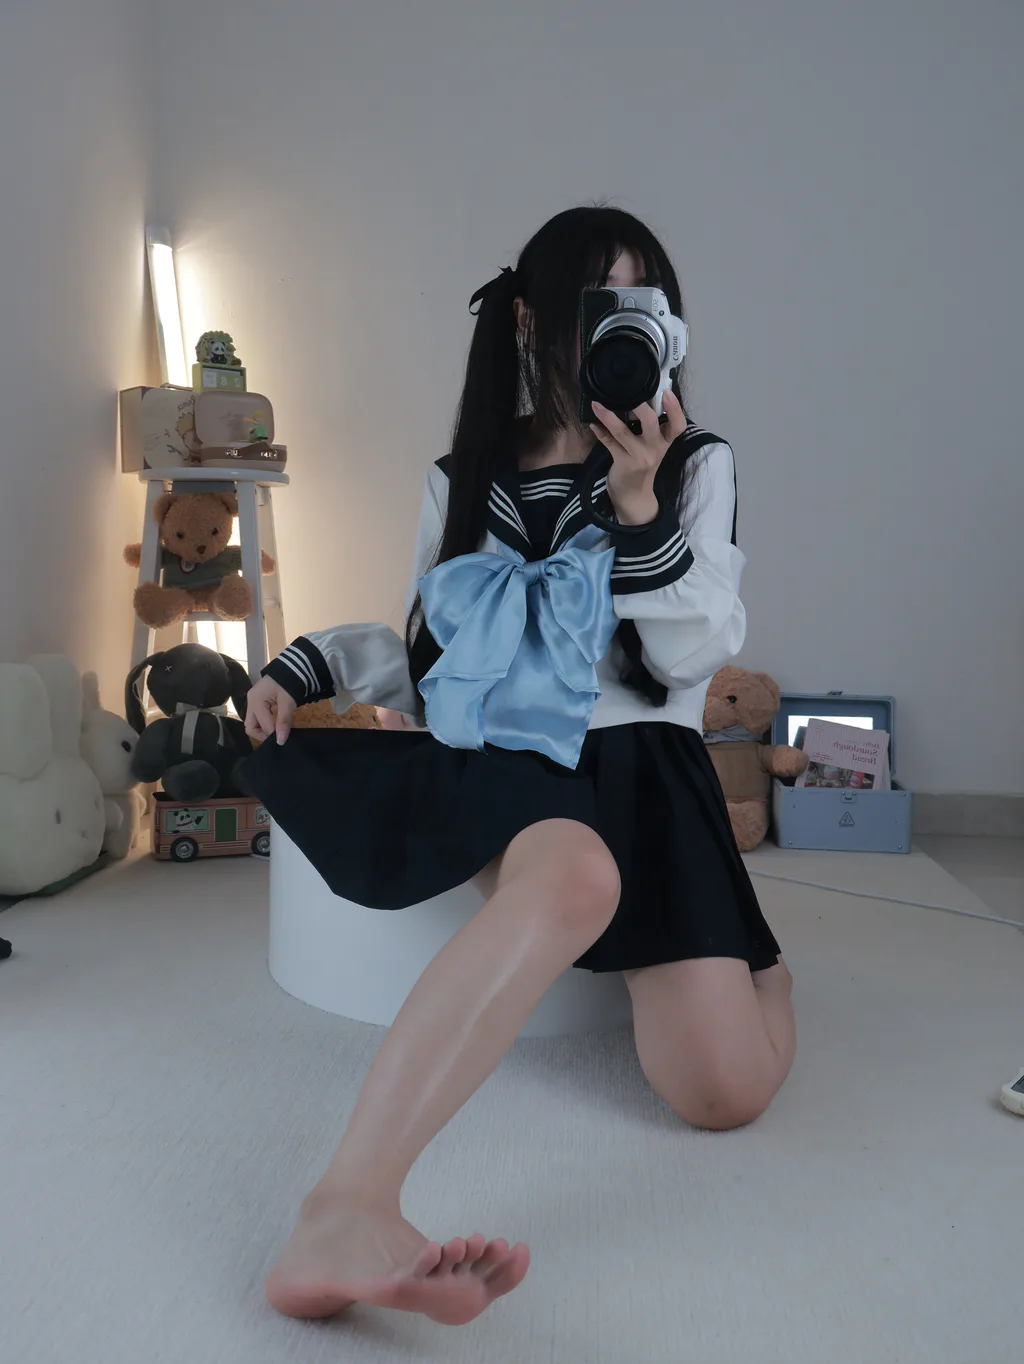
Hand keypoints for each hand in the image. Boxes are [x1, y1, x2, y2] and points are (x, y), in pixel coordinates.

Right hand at [244, 675, 296, 744]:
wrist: (292, 667)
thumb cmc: (290, 682)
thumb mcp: (288, 702)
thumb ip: (284, 721)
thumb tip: (281, 741)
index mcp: (256, 701)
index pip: (262, 725)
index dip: (273, 735)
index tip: (284, 740)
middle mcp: (250, 702)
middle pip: (250, 726)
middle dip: (262, 735)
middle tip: (277, 739)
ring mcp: (252, 701)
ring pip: (252, 722)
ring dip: (263, 730)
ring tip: (277, 732)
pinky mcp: (257, 701)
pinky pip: (257, 717)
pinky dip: (265, 723)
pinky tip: (276, 725)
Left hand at [589, 389, 686, 524]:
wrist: (634, 494)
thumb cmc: (643, 464)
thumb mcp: (653, 446)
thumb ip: (651, 427)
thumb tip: (637, 397)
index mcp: (665, 441)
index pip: (678, 425)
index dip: (675, 408)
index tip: (667, 392)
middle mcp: (655, 448)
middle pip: (651, 423)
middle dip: (639, 406)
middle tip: (629, 391)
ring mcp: (639, 456)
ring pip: (622, 431)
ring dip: (608, 416)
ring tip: (597, 404)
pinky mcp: (623, 463)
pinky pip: (609, 443)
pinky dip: (599, 431)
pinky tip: (593, 423)